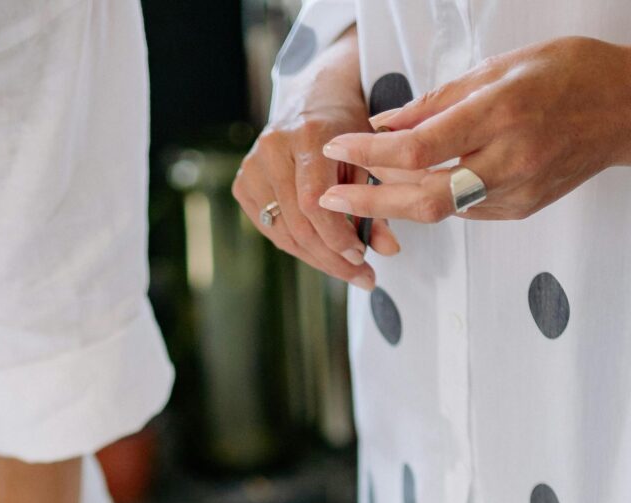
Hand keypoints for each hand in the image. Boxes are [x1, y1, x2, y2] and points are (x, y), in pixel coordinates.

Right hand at [234, 28, 387, 285]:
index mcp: (307, 135)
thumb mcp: (370, 157)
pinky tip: (321, 250)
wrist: (314, 99)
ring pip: (282, 233)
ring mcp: (252, 166)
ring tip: (346, 269)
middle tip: (361, 276)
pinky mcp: (242, 183)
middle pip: (298, 224)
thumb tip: (388, 250)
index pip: (314, 202)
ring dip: (316, 258)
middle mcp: (273, 148)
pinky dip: (298, 245)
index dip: (337, 237)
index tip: (362, 257)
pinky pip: (271, 229)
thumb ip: (378, 201)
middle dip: (332, 257)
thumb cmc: (348, 129)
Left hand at [316, 39, 630, 227]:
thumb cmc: (571, 72)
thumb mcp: (504, 66)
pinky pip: (465, 209)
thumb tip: (387, 120)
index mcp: (503, 115)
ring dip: (395, 202)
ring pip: (441, 209)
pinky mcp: (523, 209)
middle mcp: (511, 161)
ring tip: (358, 190)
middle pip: (424, 198)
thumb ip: (443, 98)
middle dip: (369, 201)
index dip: (372, 151)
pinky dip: (432, 198)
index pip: (421, 146)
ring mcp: (519, 192)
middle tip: (328, 196)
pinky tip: (410, 186)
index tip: (340, 143)